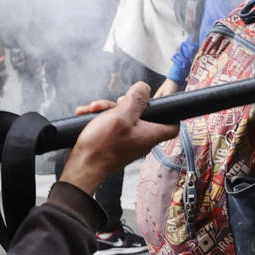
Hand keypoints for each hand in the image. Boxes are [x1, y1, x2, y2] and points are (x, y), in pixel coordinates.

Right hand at [58, 84, 174, 193]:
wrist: (82, 166)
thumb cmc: (102, 146)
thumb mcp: (122, 115)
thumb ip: (136, 99)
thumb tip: (144, 88)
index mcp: (150, 135)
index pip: (172, 126)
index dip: (169, 112)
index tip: (160, 101)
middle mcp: (141, 139)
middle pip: (142, 115)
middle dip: (125, 104)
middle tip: (115, 103)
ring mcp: (127, 141)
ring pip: (123, 117)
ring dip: (108, 110)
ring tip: (95, 109)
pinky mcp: (114, 143)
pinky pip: (111, 125)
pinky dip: (100, 118)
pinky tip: (87, 115)